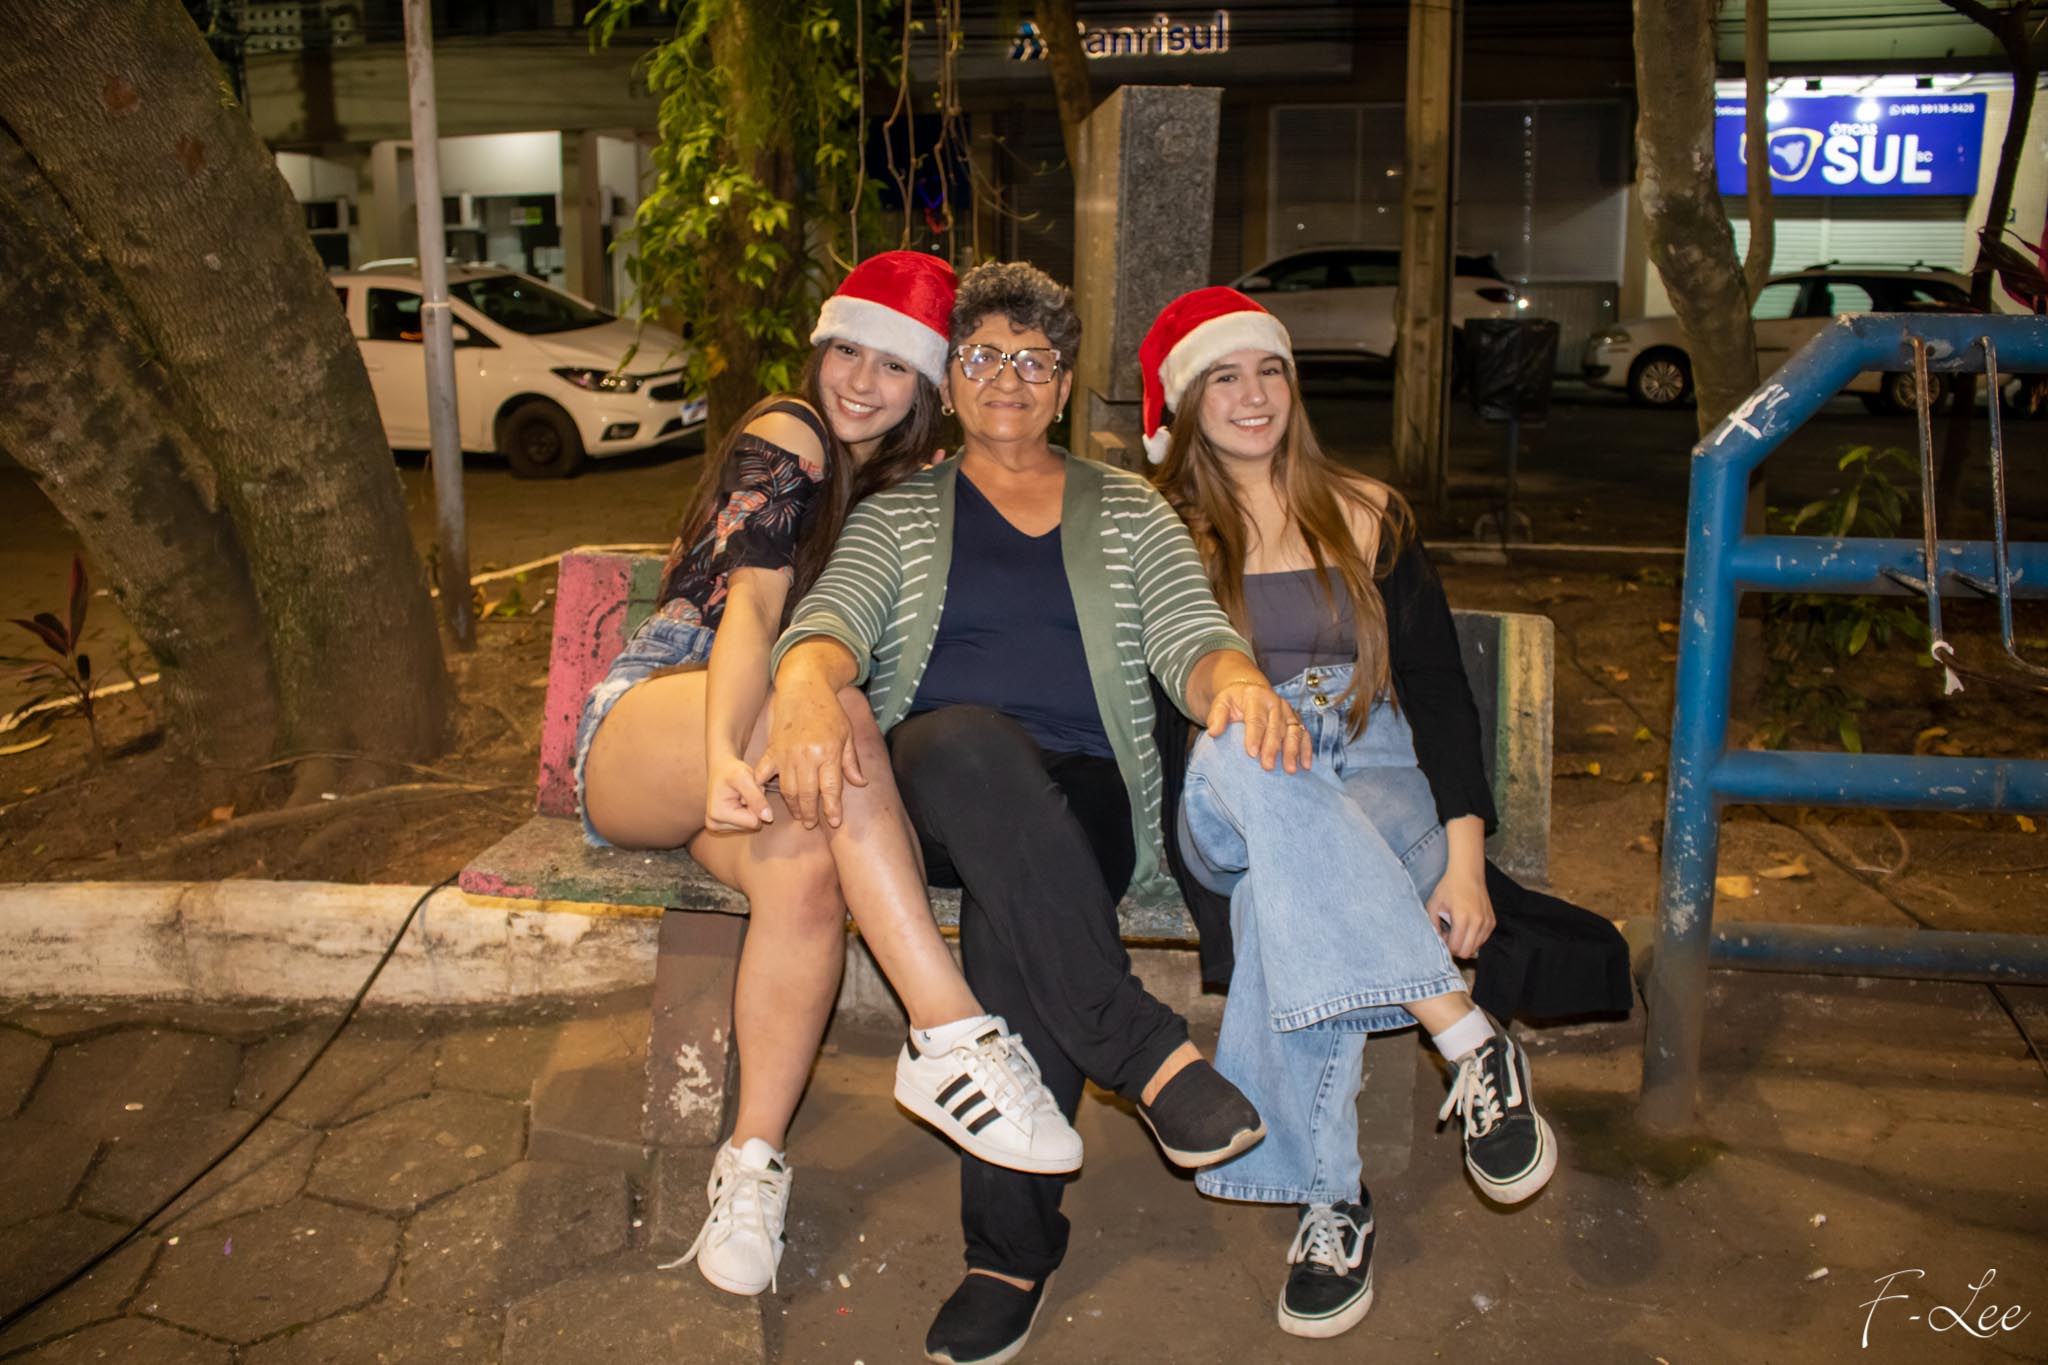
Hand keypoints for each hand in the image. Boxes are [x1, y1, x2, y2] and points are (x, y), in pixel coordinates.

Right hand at [704, 753, 773, 832]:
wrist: (720, 768)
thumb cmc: (732, 770)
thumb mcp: (745, 778)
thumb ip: (757, 798)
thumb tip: (769, 818)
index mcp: (718, 815)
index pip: (754, 822)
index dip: (757, 804)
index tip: (748, 790)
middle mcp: (714, 825)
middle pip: (751, 825)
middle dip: (754, 807)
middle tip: (744, 792)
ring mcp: (716, 827)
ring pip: (749, 825)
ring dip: (750, 809)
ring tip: (740, 795)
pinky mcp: (720, 826)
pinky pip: (744, 824)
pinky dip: (745, 812)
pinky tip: (737, 801)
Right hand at [755, 677, 866, 827]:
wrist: (804, 688)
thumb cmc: (829, 711)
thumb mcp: (847, 734)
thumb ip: (851, 762)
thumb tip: (861, 783)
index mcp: (828, 752)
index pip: (831, 788)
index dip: (832, 809)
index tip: (833, 822)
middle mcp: (806, 755)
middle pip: (807, 794)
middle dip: (810, 813)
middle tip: (811, 824)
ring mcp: (786, 754)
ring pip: (787, 789)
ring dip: (792, 806)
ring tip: (798, 815)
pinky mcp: (771, 750)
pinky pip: (764, 775)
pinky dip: (762, 788)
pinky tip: (766, 799)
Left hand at [1204, 679, 1310, 773]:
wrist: (1250, 691)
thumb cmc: (1234, 702)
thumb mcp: (1222, 703)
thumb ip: (1217, 716)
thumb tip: (1213, 732)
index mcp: (1255, 697)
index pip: (1255, 718)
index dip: (1254, 736)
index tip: (1252, 754)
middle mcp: (1275, 702)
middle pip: (1275, 727)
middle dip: (1272, 747)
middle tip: (1268, 767)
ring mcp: (1287, 711)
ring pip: (1292, 731)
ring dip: (1292, 751)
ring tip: (1289, 769)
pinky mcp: (1296, 720)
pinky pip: (1304, 734)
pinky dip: (1306, 749)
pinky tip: (1305, 765)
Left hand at [1426, 864, 1495, 959]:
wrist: (1468, 873)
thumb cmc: (1449, 887)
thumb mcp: (1433, 904)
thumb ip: (1433, 925)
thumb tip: (1438, 940)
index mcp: (1462, 918)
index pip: (1456, 948)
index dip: (1447, 945)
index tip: (1443, 934)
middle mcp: (1478, 922)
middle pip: (1467, 952)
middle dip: (1456, 947)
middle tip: (1449, 934)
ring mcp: (1487, 922)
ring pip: (1476, 947)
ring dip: (1466, 943)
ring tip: (1458, 929)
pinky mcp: (1492, 921)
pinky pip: (1483, 939)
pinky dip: (1474, 938)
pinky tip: (1467, 926)